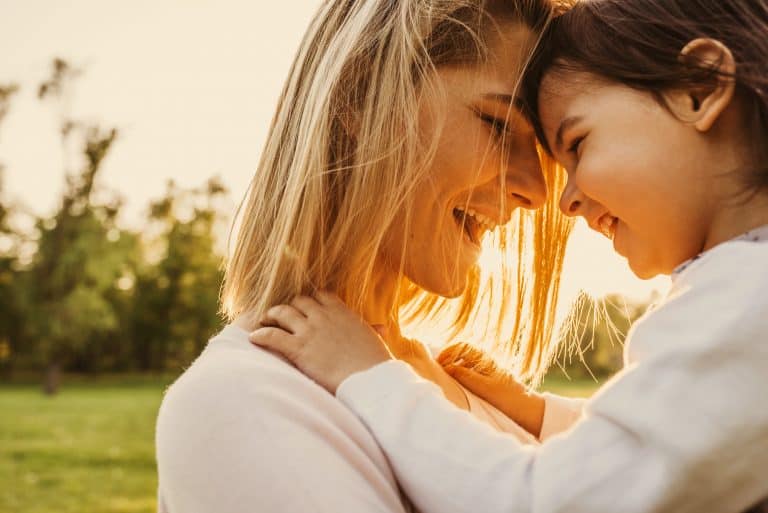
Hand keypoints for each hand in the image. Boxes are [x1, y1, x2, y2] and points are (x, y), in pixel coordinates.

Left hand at [248, 291, 392, 393]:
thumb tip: (383, 328)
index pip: (321, 294)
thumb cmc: (376, 364)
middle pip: (299, 300)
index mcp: (343, 312)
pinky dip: (261, 335)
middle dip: (290, 306)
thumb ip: (374, 330)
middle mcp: (324, 316)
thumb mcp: (376, 341)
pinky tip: (253, 338)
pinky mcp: (298, 349)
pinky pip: (272, 336)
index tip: (306, 305)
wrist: (370, 381)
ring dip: (272, 315)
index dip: (311, 299)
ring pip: (282, 312)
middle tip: (282, 314)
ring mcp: (310, 331)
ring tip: (264, 321)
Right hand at [438, 342, 544, 437]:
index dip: (448, 352)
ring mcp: (487, 374)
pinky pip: (469, 376)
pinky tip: (456, 388)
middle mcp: (486, 364)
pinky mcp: (488, 384)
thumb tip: (446, 367)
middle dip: (448, 360)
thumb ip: (465, 376)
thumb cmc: (510, 399)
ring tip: (444, 380)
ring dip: (453, 370)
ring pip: (464, 366)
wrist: (531, 413)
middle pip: (461, 355)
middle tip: (437, 372)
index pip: (462, 346)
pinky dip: (460, 378)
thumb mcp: (485, 388)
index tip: (438, 364)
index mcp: (486, 360)